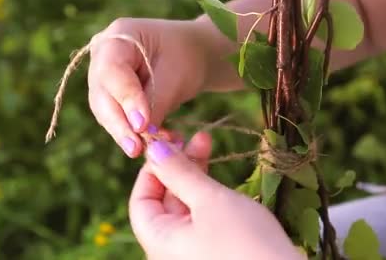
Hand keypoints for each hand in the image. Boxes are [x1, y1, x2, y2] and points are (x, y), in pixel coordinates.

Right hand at [88, 18, 210, 157]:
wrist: (193, 54)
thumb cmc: (187, 57)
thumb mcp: (176, 76)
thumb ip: (156, 102)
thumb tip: (141, 134)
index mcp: (118, 36)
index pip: (113, 71)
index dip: (126, 99)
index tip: (141, 124)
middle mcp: (102, 55)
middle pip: (102, 94)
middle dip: (119, 124)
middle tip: (136, 148)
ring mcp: (101, 76)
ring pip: (105, 110)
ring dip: (124, 133)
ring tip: (144, 150)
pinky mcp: (109, 96)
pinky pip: (115, 117)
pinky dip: (131, 133)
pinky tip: (150, 145)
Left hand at [129, 132, 304, 259]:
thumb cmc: (245, 243)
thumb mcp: (210, 200)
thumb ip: (180, 173)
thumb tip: (154, 149)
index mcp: (158, 243)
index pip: (140, 201)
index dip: (152, 168)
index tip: (171, 142)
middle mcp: (170, 252)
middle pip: (165, 202)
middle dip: (179, 166)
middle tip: (198, 137)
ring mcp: (193, 254)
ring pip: (186, 209)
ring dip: (195, 177)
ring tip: (208, 144)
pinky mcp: (216, 253)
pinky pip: (202, 221)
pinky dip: (207, 197)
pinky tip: (219, 178)